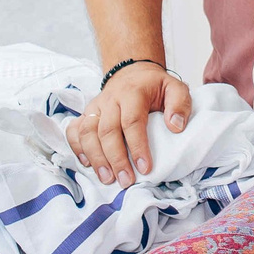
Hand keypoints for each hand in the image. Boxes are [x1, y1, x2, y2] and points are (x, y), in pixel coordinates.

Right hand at [65, 61, 192, 183]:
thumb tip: (176, 127)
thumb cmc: (154, 86)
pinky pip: (74, 130)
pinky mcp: (86, 114)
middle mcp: (110, 100)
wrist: (132, 73)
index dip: (137, 146)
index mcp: (132, 93)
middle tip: (126, 180)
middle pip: (107, 130)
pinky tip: (87, 165)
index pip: (132, 121)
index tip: (145, 168)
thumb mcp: (175, 88)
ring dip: (96, 158)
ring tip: (107, 179)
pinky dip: (77, 148)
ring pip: (87, 132)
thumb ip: (180, 104)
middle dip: (116, 159)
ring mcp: (95, 107)